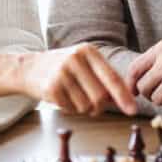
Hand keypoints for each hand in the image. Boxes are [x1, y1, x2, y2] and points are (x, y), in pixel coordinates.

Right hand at [20, 44, 136, 115]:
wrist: (29, 68)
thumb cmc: (63, 67)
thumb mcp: (85, 64)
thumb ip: (105, 79)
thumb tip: (126, 100)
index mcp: (88, 51)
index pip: (112, 77)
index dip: (123, 96)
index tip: (133, 110)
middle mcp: (75, 59)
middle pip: (100, 96)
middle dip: (100, 107)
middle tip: (93, 106)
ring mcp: (62, 73)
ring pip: (86, 106)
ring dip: (84, 109)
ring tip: (73, 96)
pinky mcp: (51, 88)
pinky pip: (72, 109)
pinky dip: (71, 109)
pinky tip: (63, 97)